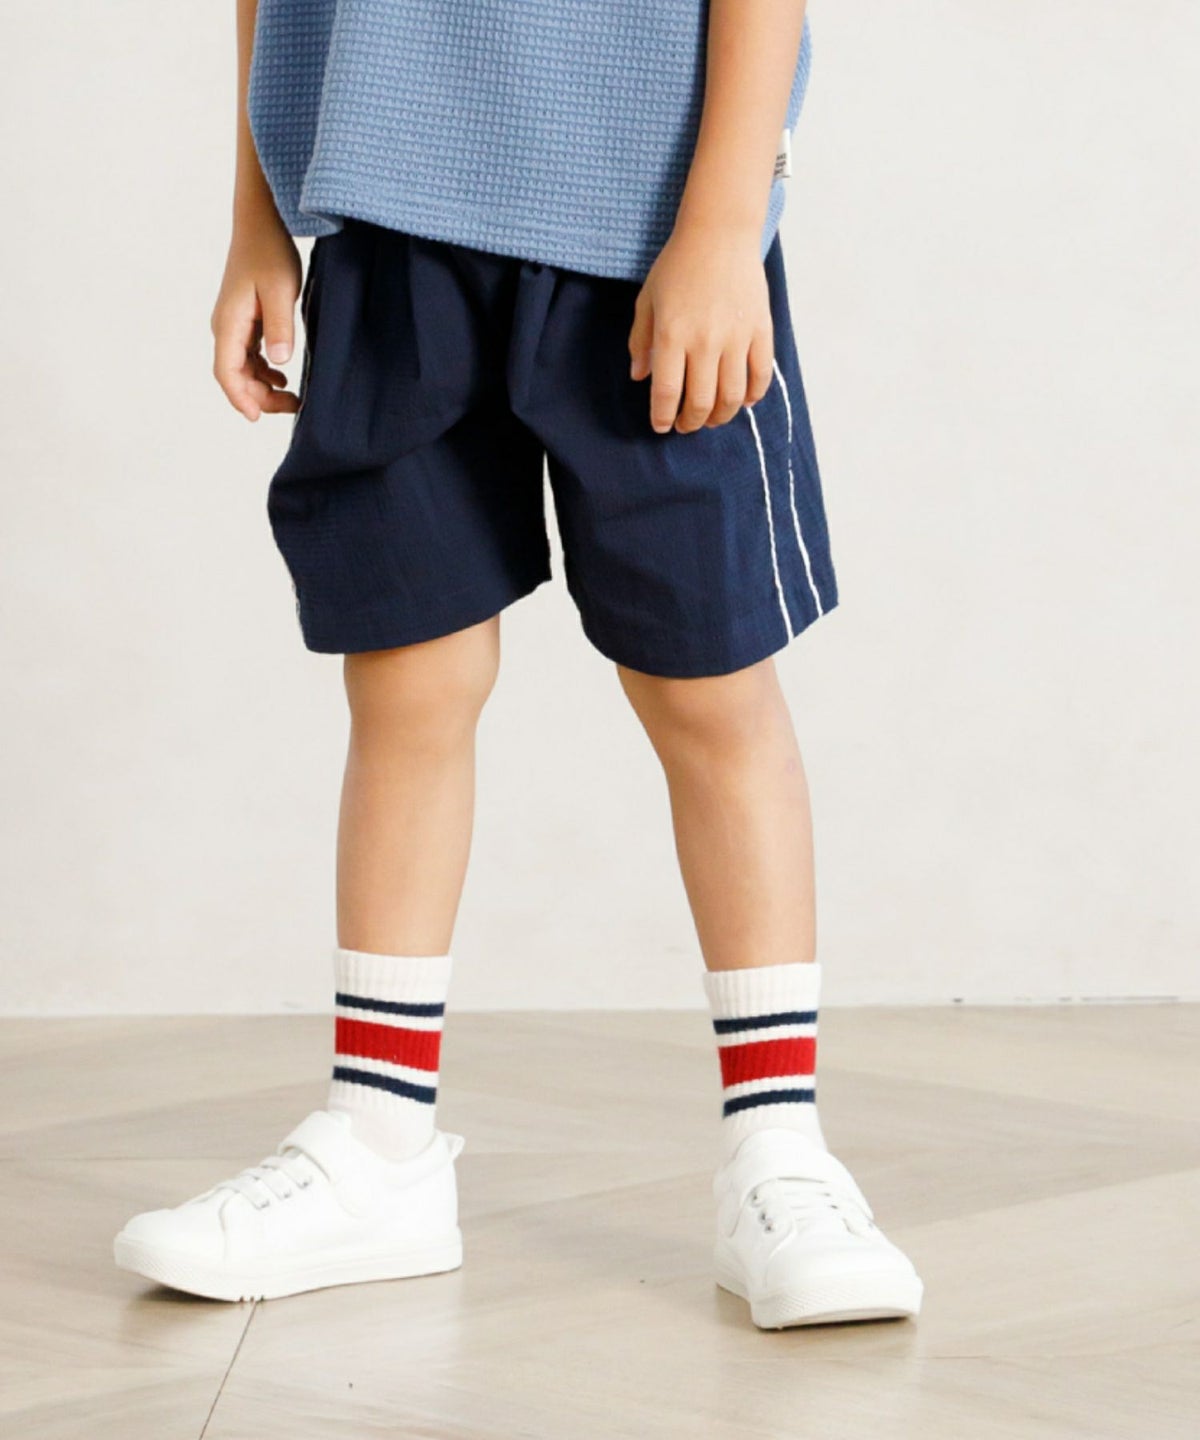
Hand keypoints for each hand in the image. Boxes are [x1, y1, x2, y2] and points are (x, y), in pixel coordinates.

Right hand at [211, 214, 302, 420]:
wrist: (261, 223)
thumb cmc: (269, 252)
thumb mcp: (280, 290)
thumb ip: (280, 327)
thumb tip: (278, 362)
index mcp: (229, 323)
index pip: (226, 372)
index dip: (240, 398)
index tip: (257, 418)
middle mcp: (226, 327)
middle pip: (235, 375)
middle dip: (258, 397)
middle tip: (292, 407)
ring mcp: (235, 324)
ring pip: (243, 368)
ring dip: (263, 386)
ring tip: (292, 398)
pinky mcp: (246, 320)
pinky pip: (250, 355)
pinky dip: (265, 371)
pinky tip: (283, 376)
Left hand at [628, 222, 773, 433]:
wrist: (719, 234)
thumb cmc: (678, 265)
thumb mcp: (647, 300)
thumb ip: (641, 341)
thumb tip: (640, 376)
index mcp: (673, 335)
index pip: (668, 393)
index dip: (663, 417)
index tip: (661, 425)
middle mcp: (705, 341)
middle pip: (701, 402)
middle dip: (691, 422)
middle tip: (685, 424)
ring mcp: (736, 338)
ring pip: (731, 397)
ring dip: (720, 417)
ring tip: (711, 418)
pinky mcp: (761, 331)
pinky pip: (760, 377)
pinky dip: (751, 396)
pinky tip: (741, 400)